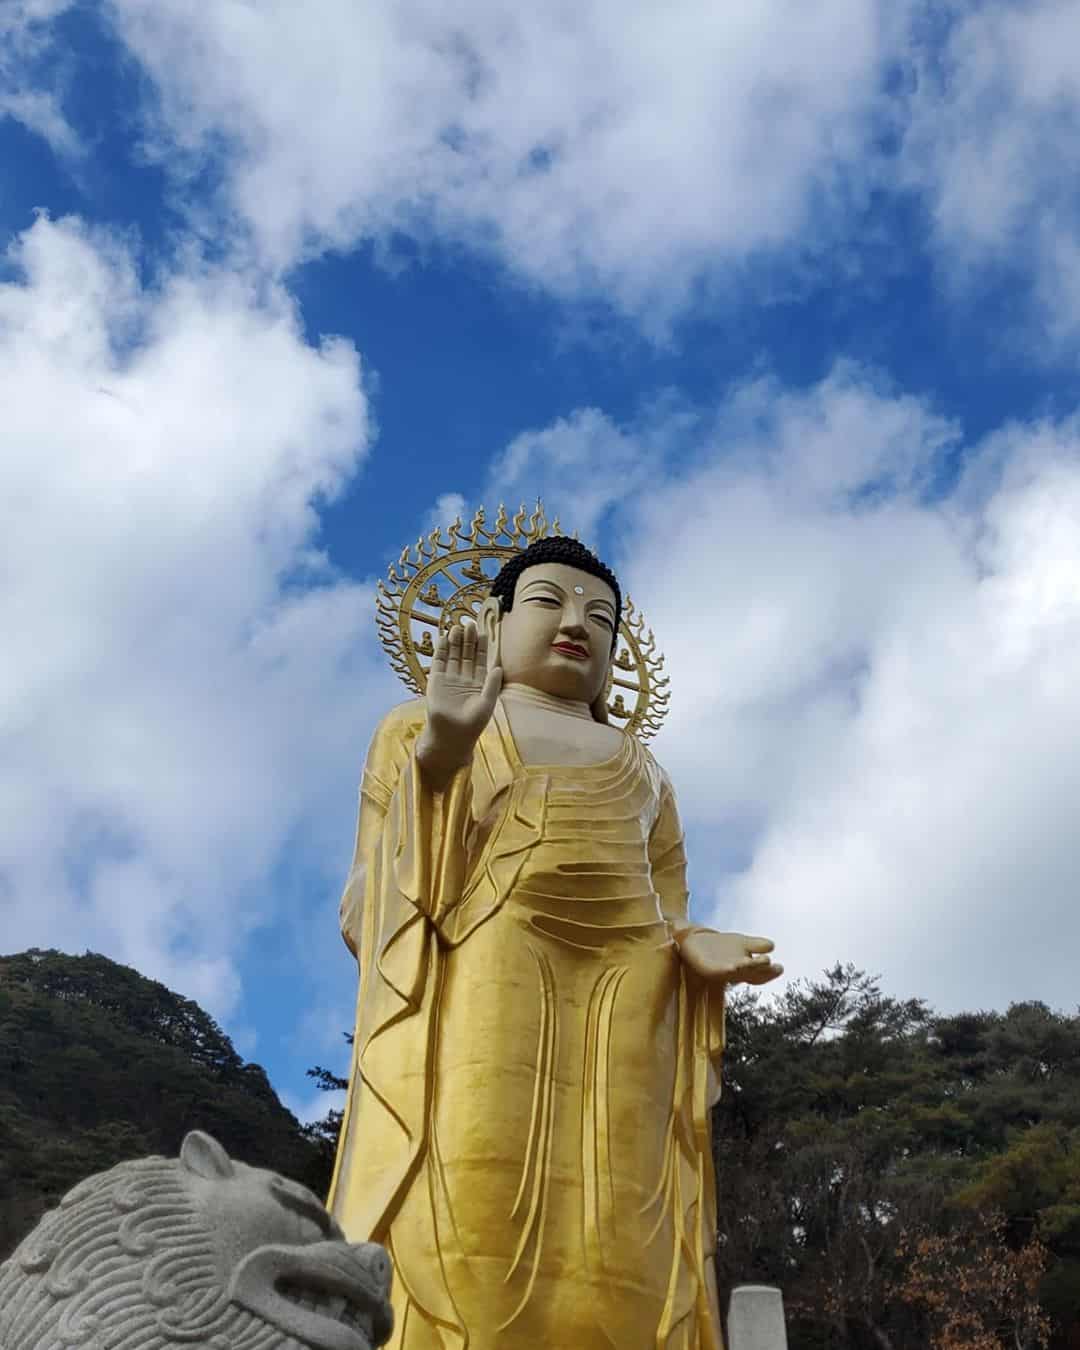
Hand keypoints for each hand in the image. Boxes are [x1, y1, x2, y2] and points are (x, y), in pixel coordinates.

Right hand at [417, 622, 501, 787]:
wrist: (452, 736)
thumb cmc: (473, 723)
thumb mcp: (487, 703)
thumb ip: (493, 684)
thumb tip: (499, 666)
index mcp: (478, 682)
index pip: (481, 659)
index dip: (481, 645)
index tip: (482, 631)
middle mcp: (464, 677)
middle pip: (466, 653)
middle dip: (467, 639)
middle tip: (469, 623)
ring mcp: (450, 678)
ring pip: (452, 655)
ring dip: (454, 641)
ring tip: (456, 626)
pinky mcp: (436, 681)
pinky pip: (439, 662)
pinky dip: (440, 650)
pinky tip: (443, 638)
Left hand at [671, 926, 782, 986]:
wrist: (693, 942)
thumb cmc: (719, 946)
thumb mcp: (742, 943)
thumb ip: (757, 945)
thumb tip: (772, 946)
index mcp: (744, 967)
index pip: (760, 973)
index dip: (769, 972)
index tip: (780, 968)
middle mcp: (735, 971)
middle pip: (751, 972)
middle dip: (762, 969)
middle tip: (775, 966)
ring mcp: (723, 970)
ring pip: (738, 972)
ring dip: (748, 968)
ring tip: (761, 961)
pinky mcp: (709, 968)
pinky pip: (719, 970)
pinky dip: (727, 969)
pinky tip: (734, 965)